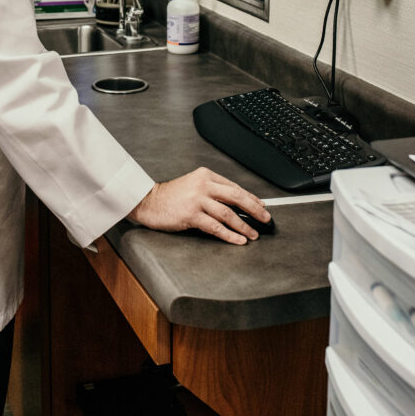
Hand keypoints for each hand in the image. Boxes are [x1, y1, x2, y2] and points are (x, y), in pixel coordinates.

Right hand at [126, 167, 270, 244]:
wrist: (148, 201)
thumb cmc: (170, 196)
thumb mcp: (192, 185)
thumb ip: (211, 190)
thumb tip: (235, 203)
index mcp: (205, 175)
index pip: (234, 187)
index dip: (251, 198)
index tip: (262, 206)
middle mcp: (203, 185)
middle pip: (236, 196)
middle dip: (254, 209)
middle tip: (265, 218)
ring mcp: (197, 199)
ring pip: (228, 213)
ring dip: (244, 225)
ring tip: (253, 234)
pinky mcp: (191, 214)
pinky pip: (215, 227)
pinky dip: (229, 234)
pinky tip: (238, 240)